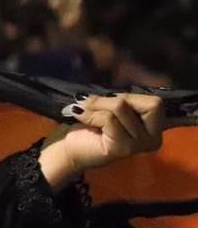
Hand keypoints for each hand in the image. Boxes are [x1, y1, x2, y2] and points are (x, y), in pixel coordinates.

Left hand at [39, 93, 164, 191]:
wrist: (70, 147)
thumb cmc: (91, 124)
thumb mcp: (112, 107)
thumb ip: (123, 99)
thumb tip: (119, 79)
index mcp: (155, 128)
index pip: (155, 103)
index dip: (129, 96)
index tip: (110, 101)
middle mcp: (154, 139)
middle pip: (146, 104)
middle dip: (115, 99)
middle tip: (95, 106)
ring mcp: (140, 145)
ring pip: (122, 107)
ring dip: (97, 105)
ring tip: (85, 111)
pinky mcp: (122, 147)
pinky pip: (108, 118)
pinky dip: (90, 113)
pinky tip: (80, 116)